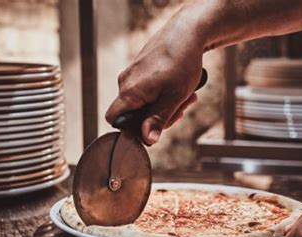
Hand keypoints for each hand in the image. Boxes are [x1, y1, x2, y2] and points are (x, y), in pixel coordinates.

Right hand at [105, 7, 206, 144]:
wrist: (187, 32)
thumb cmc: (182, 63)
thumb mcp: (174, 97)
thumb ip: (158, 119)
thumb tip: (147, 140)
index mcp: (129, 92)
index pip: (114, 120)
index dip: (130, 129)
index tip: (151, 127)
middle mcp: (125, 83)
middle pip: (133, 113)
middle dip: (157, 116)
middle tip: (179, 110)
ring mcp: (131, 74)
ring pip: (143, 101)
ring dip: (163, 104)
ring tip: (184, 96)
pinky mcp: (139, 68)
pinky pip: (146, 89)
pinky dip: (162, 92)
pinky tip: (178, 87)